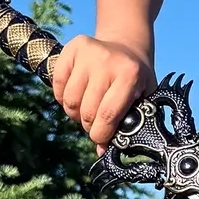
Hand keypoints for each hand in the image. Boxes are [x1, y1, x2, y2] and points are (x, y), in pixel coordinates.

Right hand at [52, 35, 156, 154]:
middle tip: (94, 126)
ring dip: (75, 114)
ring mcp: (87, 53)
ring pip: (70, 100)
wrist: (126, 46)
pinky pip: (58, 84)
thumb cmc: (136, 79)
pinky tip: (75, 99)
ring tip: (85, 113)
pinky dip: (63, 99)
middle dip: (89, 126)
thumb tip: (101, 152)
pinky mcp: (71, 49)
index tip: (99, 140)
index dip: (101, 134)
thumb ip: (127, 124)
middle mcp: (107, 62)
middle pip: (87, 109)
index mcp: (130, 75)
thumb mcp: (141, 98)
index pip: (108, 114)